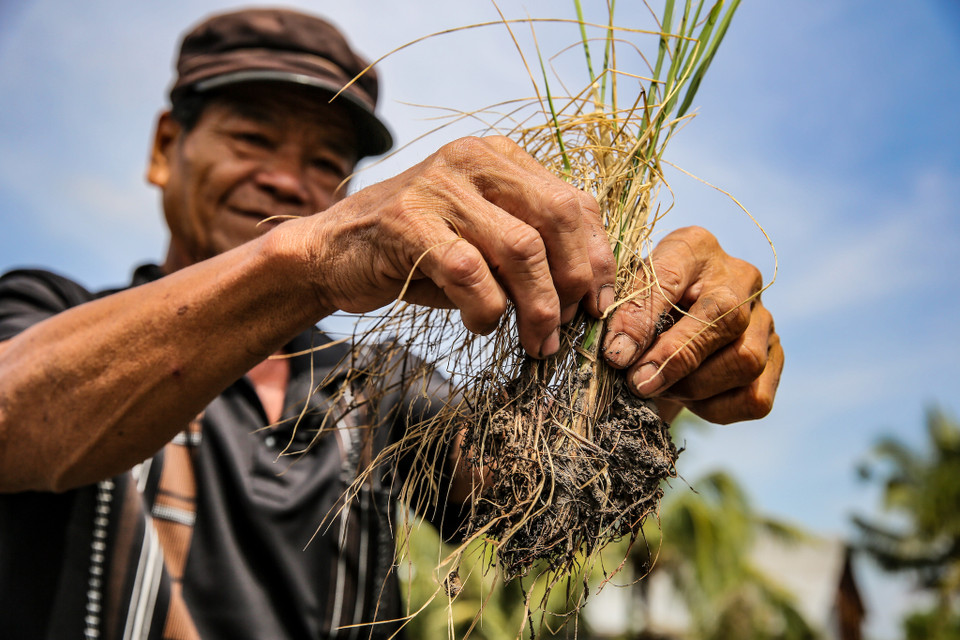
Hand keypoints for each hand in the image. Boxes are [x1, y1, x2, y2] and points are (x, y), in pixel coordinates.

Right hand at [288, 136, 615, 356]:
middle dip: (575, 283)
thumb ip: (530, 251)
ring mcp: (438, 186)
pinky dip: (487, 309)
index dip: (598, 257)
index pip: (574, 201)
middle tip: (571, 328)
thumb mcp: (481, 239)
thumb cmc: (417, 251)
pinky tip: (482, 325)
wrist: (332, 251)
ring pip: (521, 248)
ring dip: (538, 307)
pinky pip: (470, 272)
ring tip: (537, 342)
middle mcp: (473, 159)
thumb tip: (588, 299)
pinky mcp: (407, 221)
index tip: (600, 305)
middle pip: (556, 218)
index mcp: (499, 157)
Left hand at [601, 226, 782, 423]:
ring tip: (661, 386)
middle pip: (725, 319)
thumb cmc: (644, 305)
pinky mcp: (775, 358)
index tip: (616, 355)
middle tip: (638, 383)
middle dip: (676, 360)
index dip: (643, 319)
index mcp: (695, 248)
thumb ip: (623, 315)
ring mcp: (765, 317)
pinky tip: (690, 398)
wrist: (673, 323)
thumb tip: (621, 354)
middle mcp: (740, 277)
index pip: (671, 276)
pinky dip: (717, 408)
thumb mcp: (625, 297)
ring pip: (745, 361)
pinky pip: (755, 397)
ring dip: (694, 386)